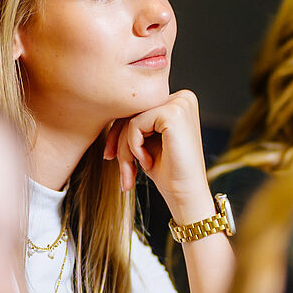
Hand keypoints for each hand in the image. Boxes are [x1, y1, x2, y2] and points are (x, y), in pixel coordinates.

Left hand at [101, 89, 211, 219]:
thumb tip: (106, 110)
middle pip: (133, 111)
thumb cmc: (168, 172)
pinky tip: (147, 162)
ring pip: (131, 118)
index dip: (119, 132)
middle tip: (122, 170)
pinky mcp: (173, 113)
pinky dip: (133, 147)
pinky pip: (135, 124)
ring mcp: (180, 103)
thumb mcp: (147, 141)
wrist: (186, 195)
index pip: (138, 108)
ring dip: (125, 149)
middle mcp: (182, 98)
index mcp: (179, 101)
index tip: (110, 156)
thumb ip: (135, 121)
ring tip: (132, 171)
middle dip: (119, 142)